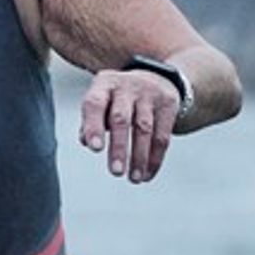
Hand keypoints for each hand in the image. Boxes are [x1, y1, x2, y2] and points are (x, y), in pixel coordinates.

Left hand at [79, 67, 178, 183]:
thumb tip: (86, 141)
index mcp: (104, 84)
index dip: (94, 126)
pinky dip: (155, 158)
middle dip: (119, 147)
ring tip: (134, 178)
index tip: (94, 149)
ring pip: (144, 129)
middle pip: (121, 119)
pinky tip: (147, 174)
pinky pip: (162, 136)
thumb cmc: (117, 97)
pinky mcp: (168, 104)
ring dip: (139, 157)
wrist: (154, 76)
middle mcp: (126, 87)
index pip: (94, 104)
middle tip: (116, 171)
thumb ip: (90, 121)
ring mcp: (149, 94)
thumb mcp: (101, 101)